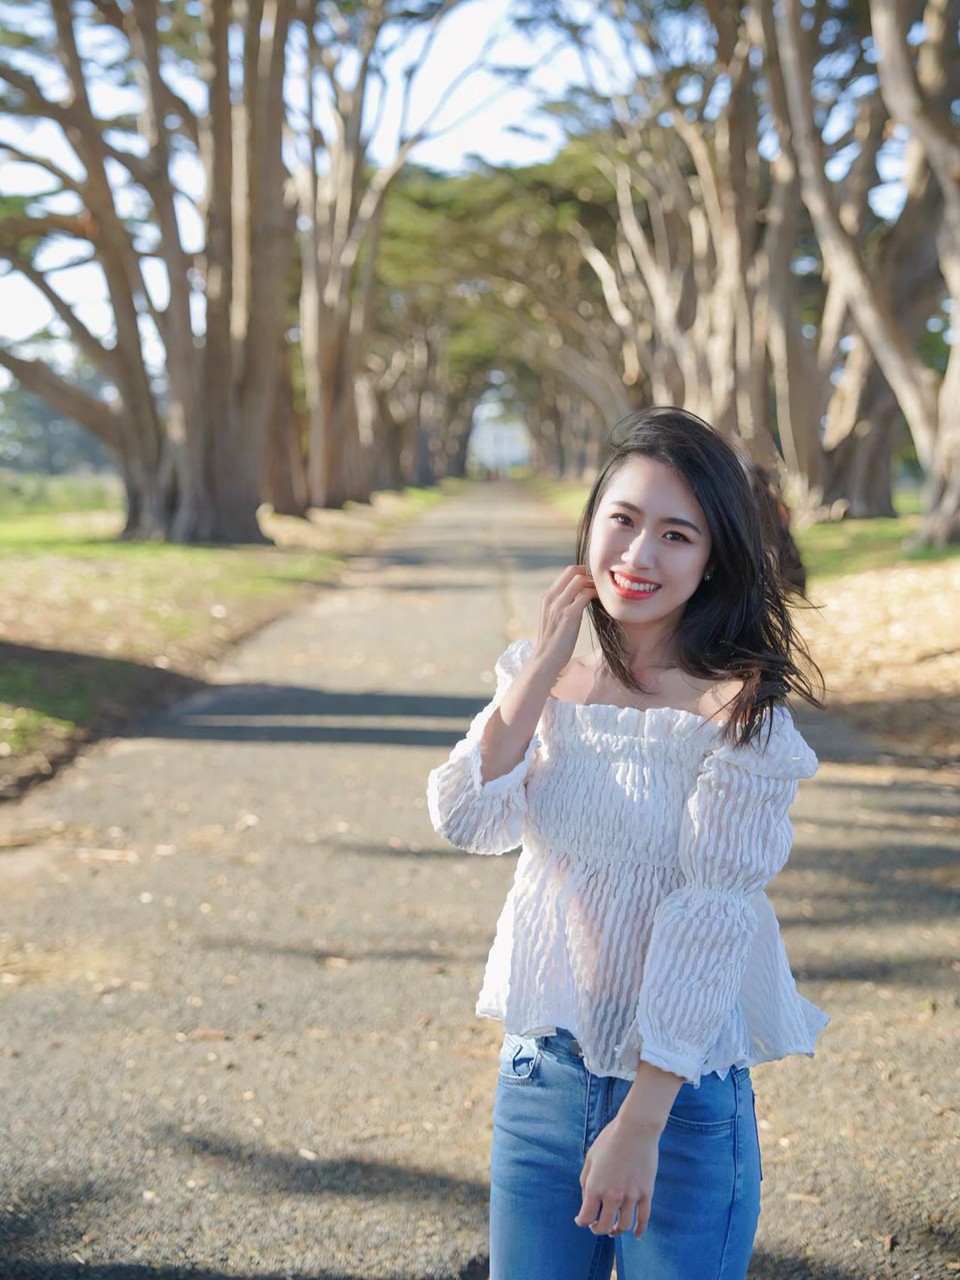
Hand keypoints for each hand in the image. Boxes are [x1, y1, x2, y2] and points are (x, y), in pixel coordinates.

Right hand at [534, 564, 596, 681]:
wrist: (545, 660)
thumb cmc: (553, 643)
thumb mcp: (553, 619)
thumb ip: (561, 606)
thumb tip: (579, 598)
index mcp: (547, 597)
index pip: (567, 572)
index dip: (583, 572)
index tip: (595, 581)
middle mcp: (551, 597)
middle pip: (573, 571)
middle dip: (590, 574)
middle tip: (602, 584)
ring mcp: (559, 605)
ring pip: (580, 579)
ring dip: (594, 583)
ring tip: (604, 592)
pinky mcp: (569, 614)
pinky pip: (586, 594)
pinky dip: (597, 594)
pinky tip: (603, 601)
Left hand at [574, 1114, 659, 1239]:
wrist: (636, 1129)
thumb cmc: (610, 1140)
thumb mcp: (590, 1158)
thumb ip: (586, 1181)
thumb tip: (587, 1200)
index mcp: (595, 1187)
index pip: (586, 1217)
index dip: (582, 1222)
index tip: (581, 1220)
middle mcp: (612, 1195)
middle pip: (604, 1226)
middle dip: (598, 1229)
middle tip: (596, 1226)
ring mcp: (631, 1196)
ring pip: (624, 1226)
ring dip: (617, 1231)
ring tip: (614, 1229)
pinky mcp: (647, 1193)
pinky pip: (644, 1219)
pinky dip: (640, 1230)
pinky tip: (635, 1235)